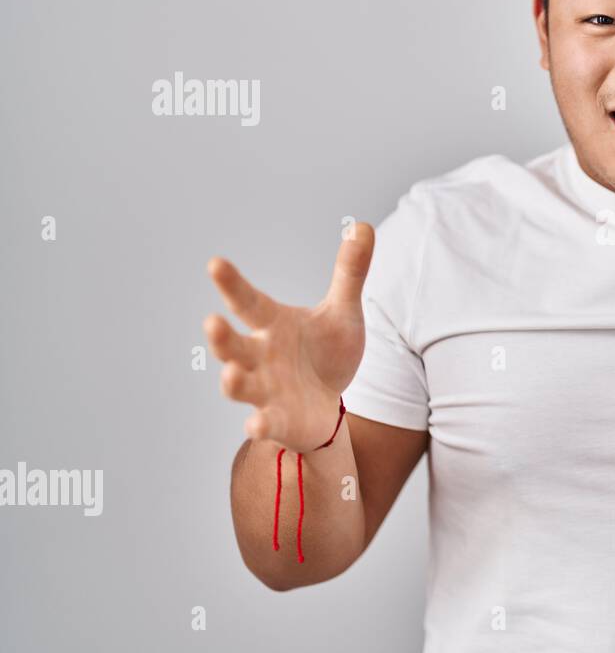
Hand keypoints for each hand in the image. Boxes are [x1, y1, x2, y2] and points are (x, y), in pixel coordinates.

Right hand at [203, 224, 374, 453]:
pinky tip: (255, 426)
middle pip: (233, 346)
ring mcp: (265, 391)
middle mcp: (260, 357)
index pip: (249, 302)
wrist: (328, 405)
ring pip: (241, 386)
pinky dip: (259, 425)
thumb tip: (364, 225)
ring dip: (233, 381)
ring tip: (230, 373)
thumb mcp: (342, 311)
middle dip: (221, 337)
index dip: (232, 284)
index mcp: (273, 325)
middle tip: (211, 322)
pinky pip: (264, 424)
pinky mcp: (277, 421)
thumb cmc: (326, 353)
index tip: (215, 263)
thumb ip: (350, 273)